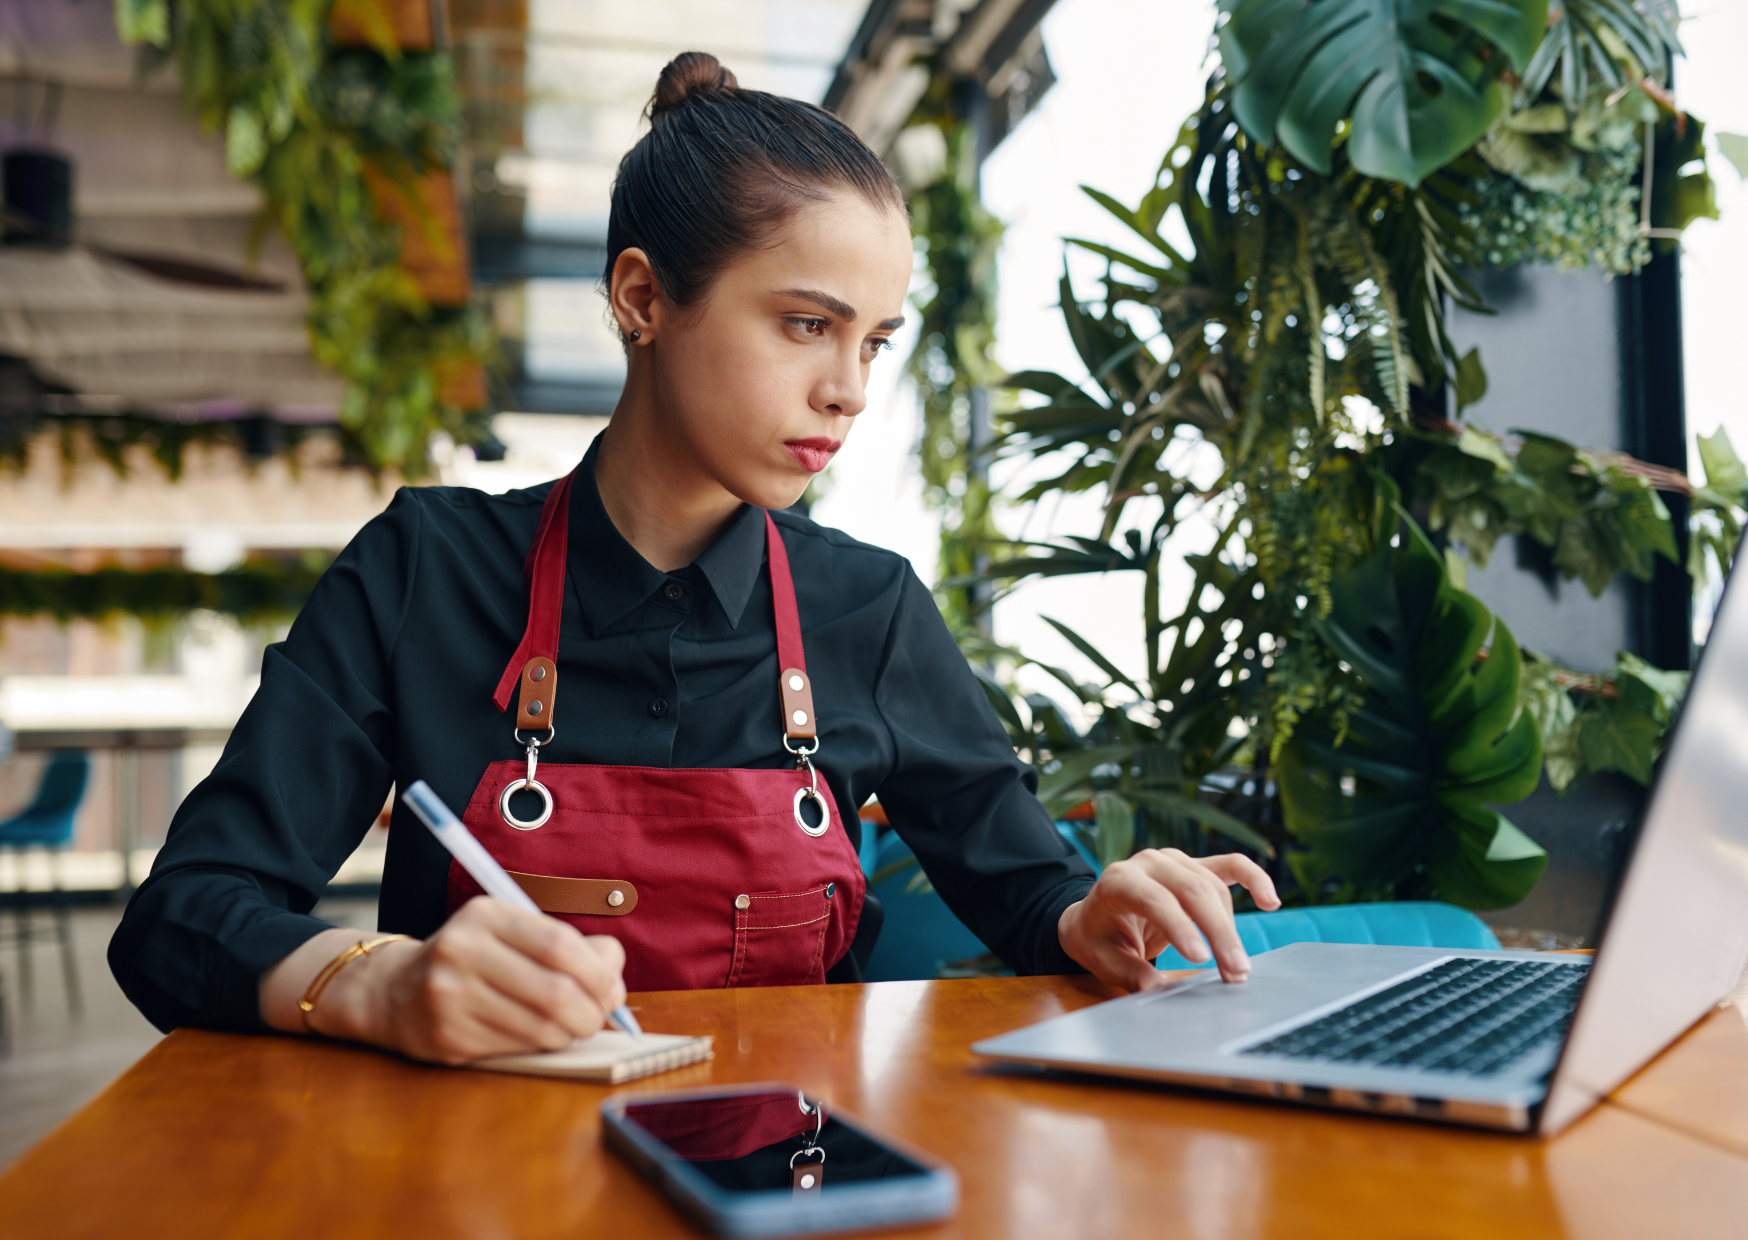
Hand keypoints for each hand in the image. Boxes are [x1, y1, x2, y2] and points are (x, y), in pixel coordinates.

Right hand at [262, 897, 626, 1064]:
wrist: (396, 991)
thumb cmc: (475, 960)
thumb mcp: (513, 933)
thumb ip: (569, 946)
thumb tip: (614, 976)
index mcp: (486, 915)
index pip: (561, 945)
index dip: (599, 973)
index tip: (611, 989)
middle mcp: (462, 951)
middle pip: (556, 992)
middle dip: (591, 1012)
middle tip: (598, 1017)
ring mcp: (449, 997)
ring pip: (541, 1028)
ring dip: (570, 1034)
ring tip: (570, 1027)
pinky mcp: (445, 1037)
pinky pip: (516, 1049)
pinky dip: (541, 1048)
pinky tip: (538, 1037)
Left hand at [1057, 848, 1280, 990]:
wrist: (1095, 915)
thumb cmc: (1098, 938)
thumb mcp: (1102, 959)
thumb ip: (1129, 972)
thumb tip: (1155, 989)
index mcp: (1118, 880)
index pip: (1155, 899)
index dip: (1180, 928)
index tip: (1201, 960)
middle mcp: (1148, 862)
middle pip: (1192, 891)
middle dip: (1218, 933)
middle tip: (1236, 973)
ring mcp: (1173, 860)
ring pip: (1213, 888)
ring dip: (1231, 928)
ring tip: (1238, 968)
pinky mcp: (1194, 865)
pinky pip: (1231, 866)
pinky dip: (1254, 879)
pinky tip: (1271, 901)